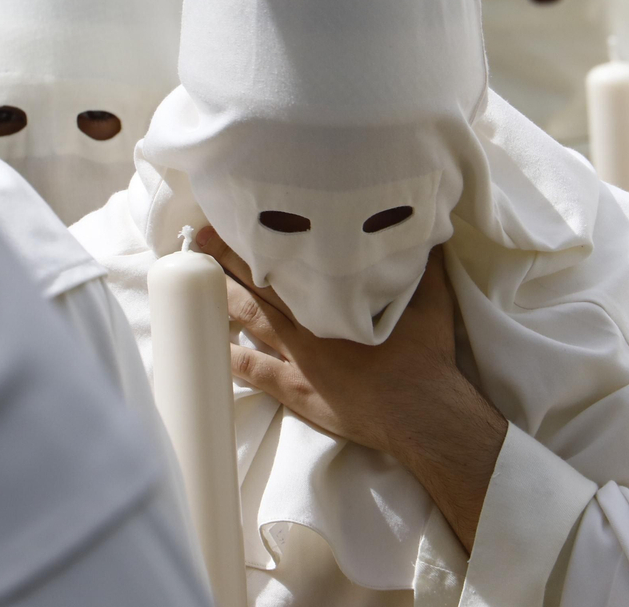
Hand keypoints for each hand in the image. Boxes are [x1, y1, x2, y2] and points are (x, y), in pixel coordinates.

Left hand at [195, 226, 508, 551]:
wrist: (420, 411)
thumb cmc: (426, 353)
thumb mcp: (432, 300)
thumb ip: (422, 266)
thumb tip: (424, 235)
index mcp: (336, 296)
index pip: (291, 260)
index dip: (264, 239)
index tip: (240, 217)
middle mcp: (310, 322)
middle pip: (261, 284)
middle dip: (229, 259)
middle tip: (201, 237)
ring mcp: (298, 356)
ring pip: (251, 320)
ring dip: (223, 298)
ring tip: (196, 280)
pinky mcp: (296, 388)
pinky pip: (255, 370)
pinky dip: (231, 357)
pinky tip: (209, 348)